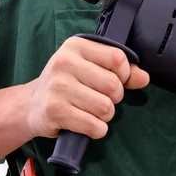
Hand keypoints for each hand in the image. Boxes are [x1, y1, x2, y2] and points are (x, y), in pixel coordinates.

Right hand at [25, 36, 149, 139]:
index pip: (117, 58)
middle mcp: (65, 62)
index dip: (125, 74)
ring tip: (91, 112)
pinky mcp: (55, 111)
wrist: (30, 105)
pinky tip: (86, 124)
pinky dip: (96, 130)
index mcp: (76, 46)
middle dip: (114, 98)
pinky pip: (94, 125)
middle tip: (100, 99)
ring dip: (105, 116)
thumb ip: (120, 71)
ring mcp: (58, 87)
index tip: (115, 80)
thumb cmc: (65, 84)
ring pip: (105, 108)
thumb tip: (144, 78)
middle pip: (113, 85)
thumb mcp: (90, 69)